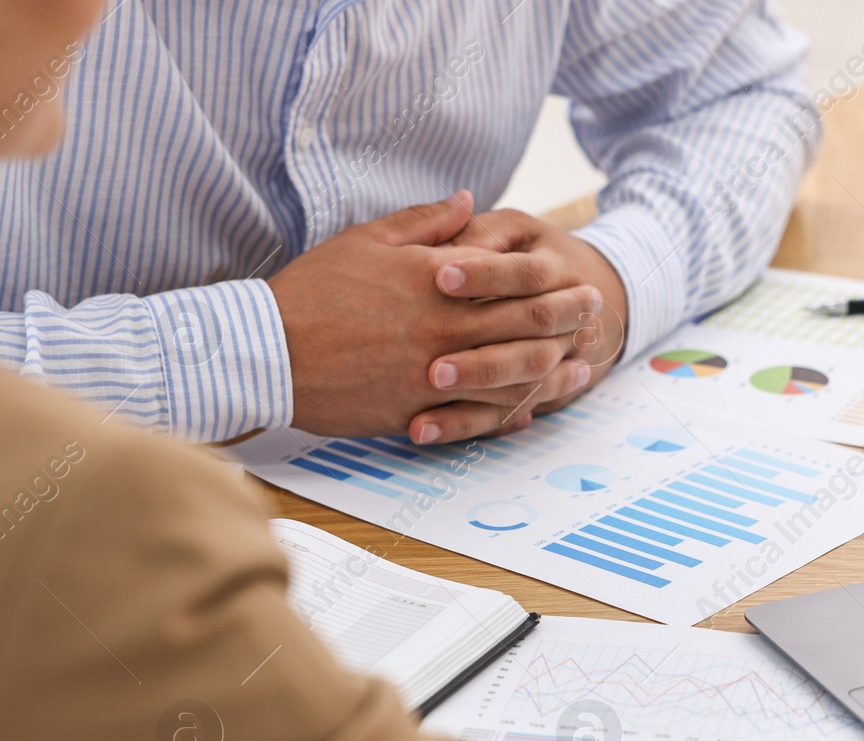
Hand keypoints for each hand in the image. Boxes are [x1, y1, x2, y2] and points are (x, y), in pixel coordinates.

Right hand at [267, 192, 605, 440]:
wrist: (266, 352)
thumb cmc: (313, 292)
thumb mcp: (367, 240)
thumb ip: (426, 222)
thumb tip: (470, 201)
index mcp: (434, 282)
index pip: (510, 279)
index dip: (551, 280)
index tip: (577, 277)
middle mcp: (442, 328)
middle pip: (524, 326)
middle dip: (567, 319)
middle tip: (596, 314)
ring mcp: (433, 374)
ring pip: (511, 376)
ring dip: (551, 371)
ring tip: (579, 366)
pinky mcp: (417, 411)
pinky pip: (476, 416)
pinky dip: (508, 414)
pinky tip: (530, 412)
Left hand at [424, 208, 628, 441]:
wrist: (594, 293)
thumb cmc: (529, 253)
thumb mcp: (513, 230)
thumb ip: (479, 232)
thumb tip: (445, 235)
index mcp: (559, 270)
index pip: (528, 275)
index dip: (488, 275)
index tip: (440, 278)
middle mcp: (567, 321)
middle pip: (531, 342)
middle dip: (484, 356)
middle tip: (434, 367)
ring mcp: (559, 361)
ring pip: (525, 385)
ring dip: (476, 395)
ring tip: (427, 397)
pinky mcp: (537, 392)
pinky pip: (504, 414)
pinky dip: (464, 425)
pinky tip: (423, 431)